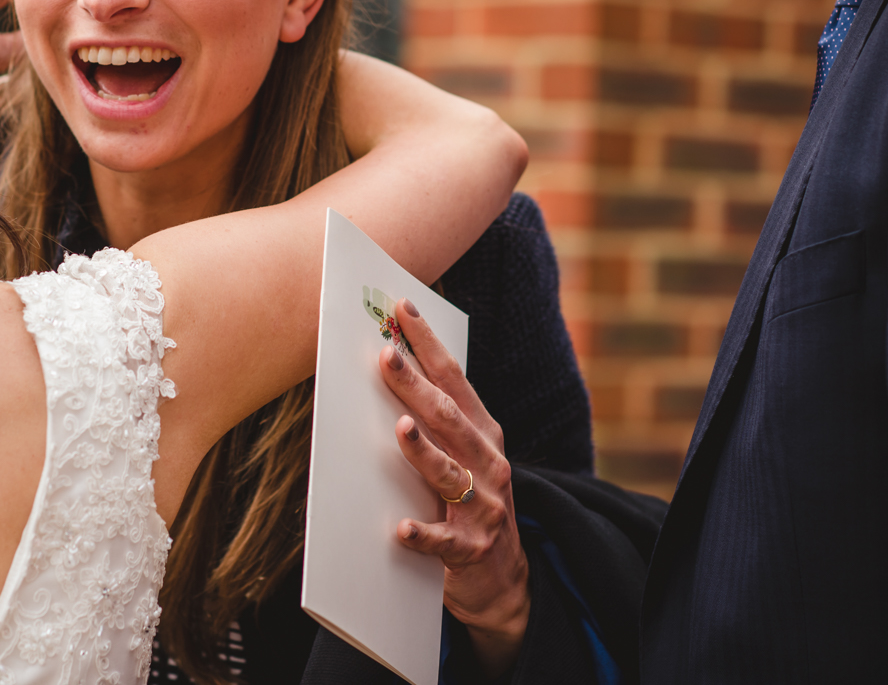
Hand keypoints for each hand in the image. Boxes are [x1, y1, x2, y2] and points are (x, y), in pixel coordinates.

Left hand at [381, 299, 529, 676]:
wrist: (503, 579)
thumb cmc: (469, 503)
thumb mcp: (462, 456)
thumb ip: (434, 422)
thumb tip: (385, 369)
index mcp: (484, 433)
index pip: (455, 379)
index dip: (428, 344)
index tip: (402, 309)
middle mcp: (489, 464)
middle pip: (448, 419)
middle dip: (415, 385)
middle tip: (385, 355)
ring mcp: (485, 508)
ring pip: (450, 475)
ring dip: (424, 453)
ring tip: (401, 430)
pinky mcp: (472, 551)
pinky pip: (444, 541)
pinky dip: (422, 534)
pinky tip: (399, 528)